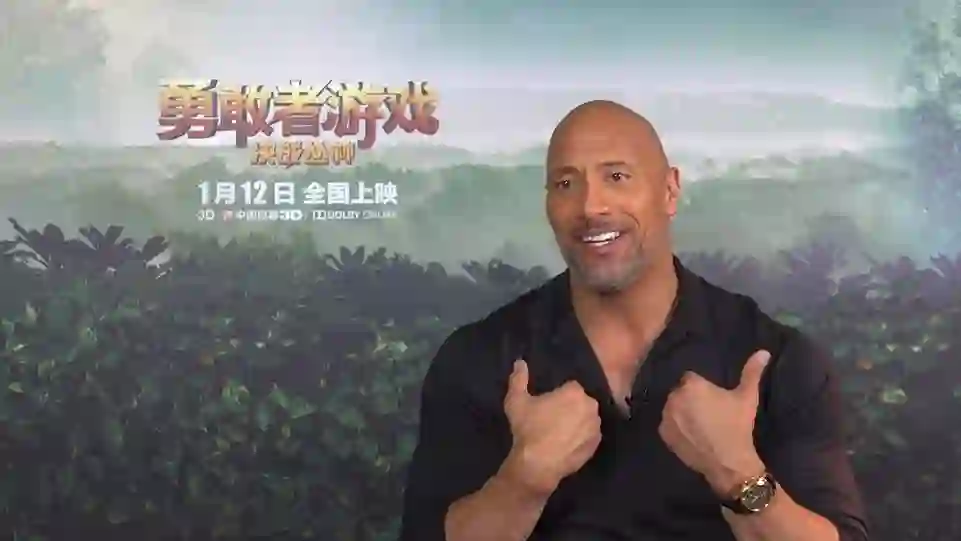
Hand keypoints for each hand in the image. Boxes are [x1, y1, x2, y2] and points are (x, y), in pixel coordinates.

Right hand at [502, 360, 601, 495]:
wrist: (538, 465)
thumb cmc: (528, 429)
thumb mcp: (516, 401)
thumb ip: (518, 378)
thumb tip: (520, 362)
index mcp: (575, 392)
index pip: (570, 386)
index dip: (559, 394)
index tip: (548, 404)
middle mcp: (591, 406)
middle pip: (581, 401)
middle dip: (571, 406)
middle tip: (553, 418)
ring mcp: (595, 427)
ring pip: (587, 418)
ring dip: (578, 421)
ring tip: (560, 432)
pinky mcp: (596, 445)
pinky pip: (589, 435)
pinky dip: (581, 437)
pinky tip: (567, 444)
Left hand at [658, 350, 770, 495]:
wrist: (728, 462)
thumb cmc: (737, 426)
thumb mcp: (747, 397)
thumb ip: (752, 372)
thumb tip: (764, 352)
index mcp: (691, 385)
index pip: (691, 378)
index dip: (702, 388)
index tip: (713, 399)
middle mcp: (674, 397)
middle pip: (680, 392)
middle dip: (690, 398)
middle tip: (707, 412)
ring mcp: (666, 416)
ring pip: (673, 407)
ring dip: (681, 411)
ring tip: (698, 424)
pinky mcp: (663, 433)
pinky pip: (668, 424)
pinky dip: (676, 427)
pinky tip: (690, 434)